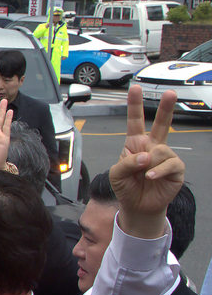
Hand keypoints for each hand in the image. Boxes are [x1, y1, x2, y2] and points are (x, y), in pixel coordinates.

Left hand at [109, 85, 184, 239]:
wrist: (137, 205)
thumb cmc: (126, 186)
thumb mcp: (117, 173)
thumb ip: (127, 162)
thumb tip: (147, 156)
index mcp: (135, 143)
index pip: (135, 121)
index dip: (134, 105)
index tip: (135, 88)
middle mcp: (152, 146)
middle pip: (160, 124)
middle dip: (166, 108)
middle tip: (171, 93)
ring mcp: (166, 156)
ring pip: (160, 150)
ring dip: (149, 164)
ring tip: (144, 175)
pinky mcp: (176, 169)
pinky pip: (170, 164)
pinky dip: (159, 171)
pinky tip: (151, 177)